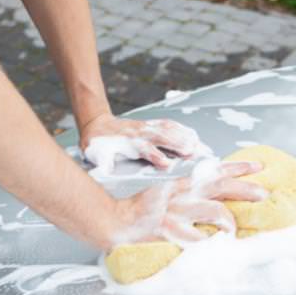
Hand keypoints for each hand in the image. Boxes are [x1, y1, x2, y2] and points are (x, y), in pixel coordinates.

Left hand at [80, 113, 211, 172]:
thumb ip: (103, 163)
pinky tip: (193, 135)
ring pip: (168, 130)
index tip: (167, 164)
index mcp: (127, 144)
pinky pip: (168, 124)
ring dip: (184, 137)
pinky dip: (182, 129)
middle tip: (192, 152)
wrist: (96, 123)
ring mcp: (146, 128)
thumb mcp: (96, 155)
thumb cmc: (97, 144)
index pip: (144, 150)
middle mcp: (139, 134)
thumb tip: (106, 170)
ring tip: (199, 145)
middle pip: (161, 138)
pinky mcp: (150, 124)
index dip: (156, 156)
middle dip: (177, 144)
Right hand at [112, 160, 267, 247]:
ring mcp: (177, 215)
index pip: (214, 172)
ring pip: (215, 211)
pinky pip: (199, 240)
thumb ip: (187, 196)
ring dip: (229, 222)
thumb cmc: (138, 212)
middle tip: (264, 193)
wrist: (114, 222)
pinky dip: (211, 246)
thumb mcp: (164, 195)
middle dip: (246, 189)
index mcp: (181, 187)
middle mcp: (182, 197)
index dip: (237, 168)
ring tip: (233, 232)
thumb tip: (213, 201)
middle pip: (220, 187)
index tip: (258, 166)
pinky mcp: (171, 233)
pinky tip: (216, 250)